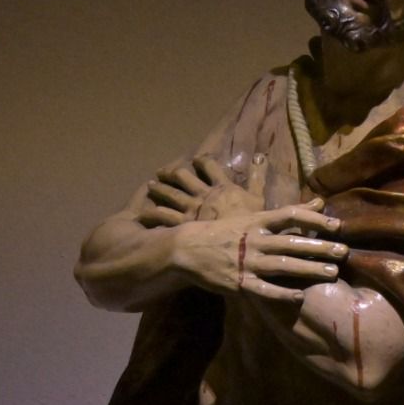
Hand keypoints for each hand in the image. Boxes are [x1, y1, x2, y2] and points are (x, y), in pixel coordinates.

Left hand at [136, 156, 263, 225]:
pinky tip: (144, 214)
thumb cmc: (252, 226)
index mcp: (221, 187)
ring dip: (159, 189)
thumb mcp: (259, 199)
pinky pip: (163, 216)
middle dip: (171, 173)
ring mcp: (191, 210)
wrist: (242, 247)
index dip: (201, 161)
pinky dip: (153, 214)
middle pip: (182, 176)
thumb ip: (258, 178)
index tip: (195, 160)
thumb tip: (260, 157)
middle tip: (163, 173)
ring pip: (169, 194)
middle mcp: (203, 194)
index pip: (208, 166)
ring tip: (150, 187)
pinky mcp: (182, 226)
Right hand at [169, 202, 347, 302]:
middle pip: (292, 243)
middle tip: (344, 251)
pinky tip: (299, 296)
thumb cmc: (224, 232)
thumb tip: (319, 202)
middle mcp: (255, 241)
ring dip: (309, 269)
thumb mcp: (253, 216)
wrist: (187, 249)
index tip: (337, 226)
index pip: (290, 215)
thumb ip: (287, 213)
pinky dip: (282, 294)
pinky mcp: (239, 283)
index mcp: (257, 222)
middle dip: (320, 247)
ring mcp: (247, 263)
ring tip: (332, 272)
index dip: (314, 220)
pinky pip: (264, 290)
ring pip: (283, 266)